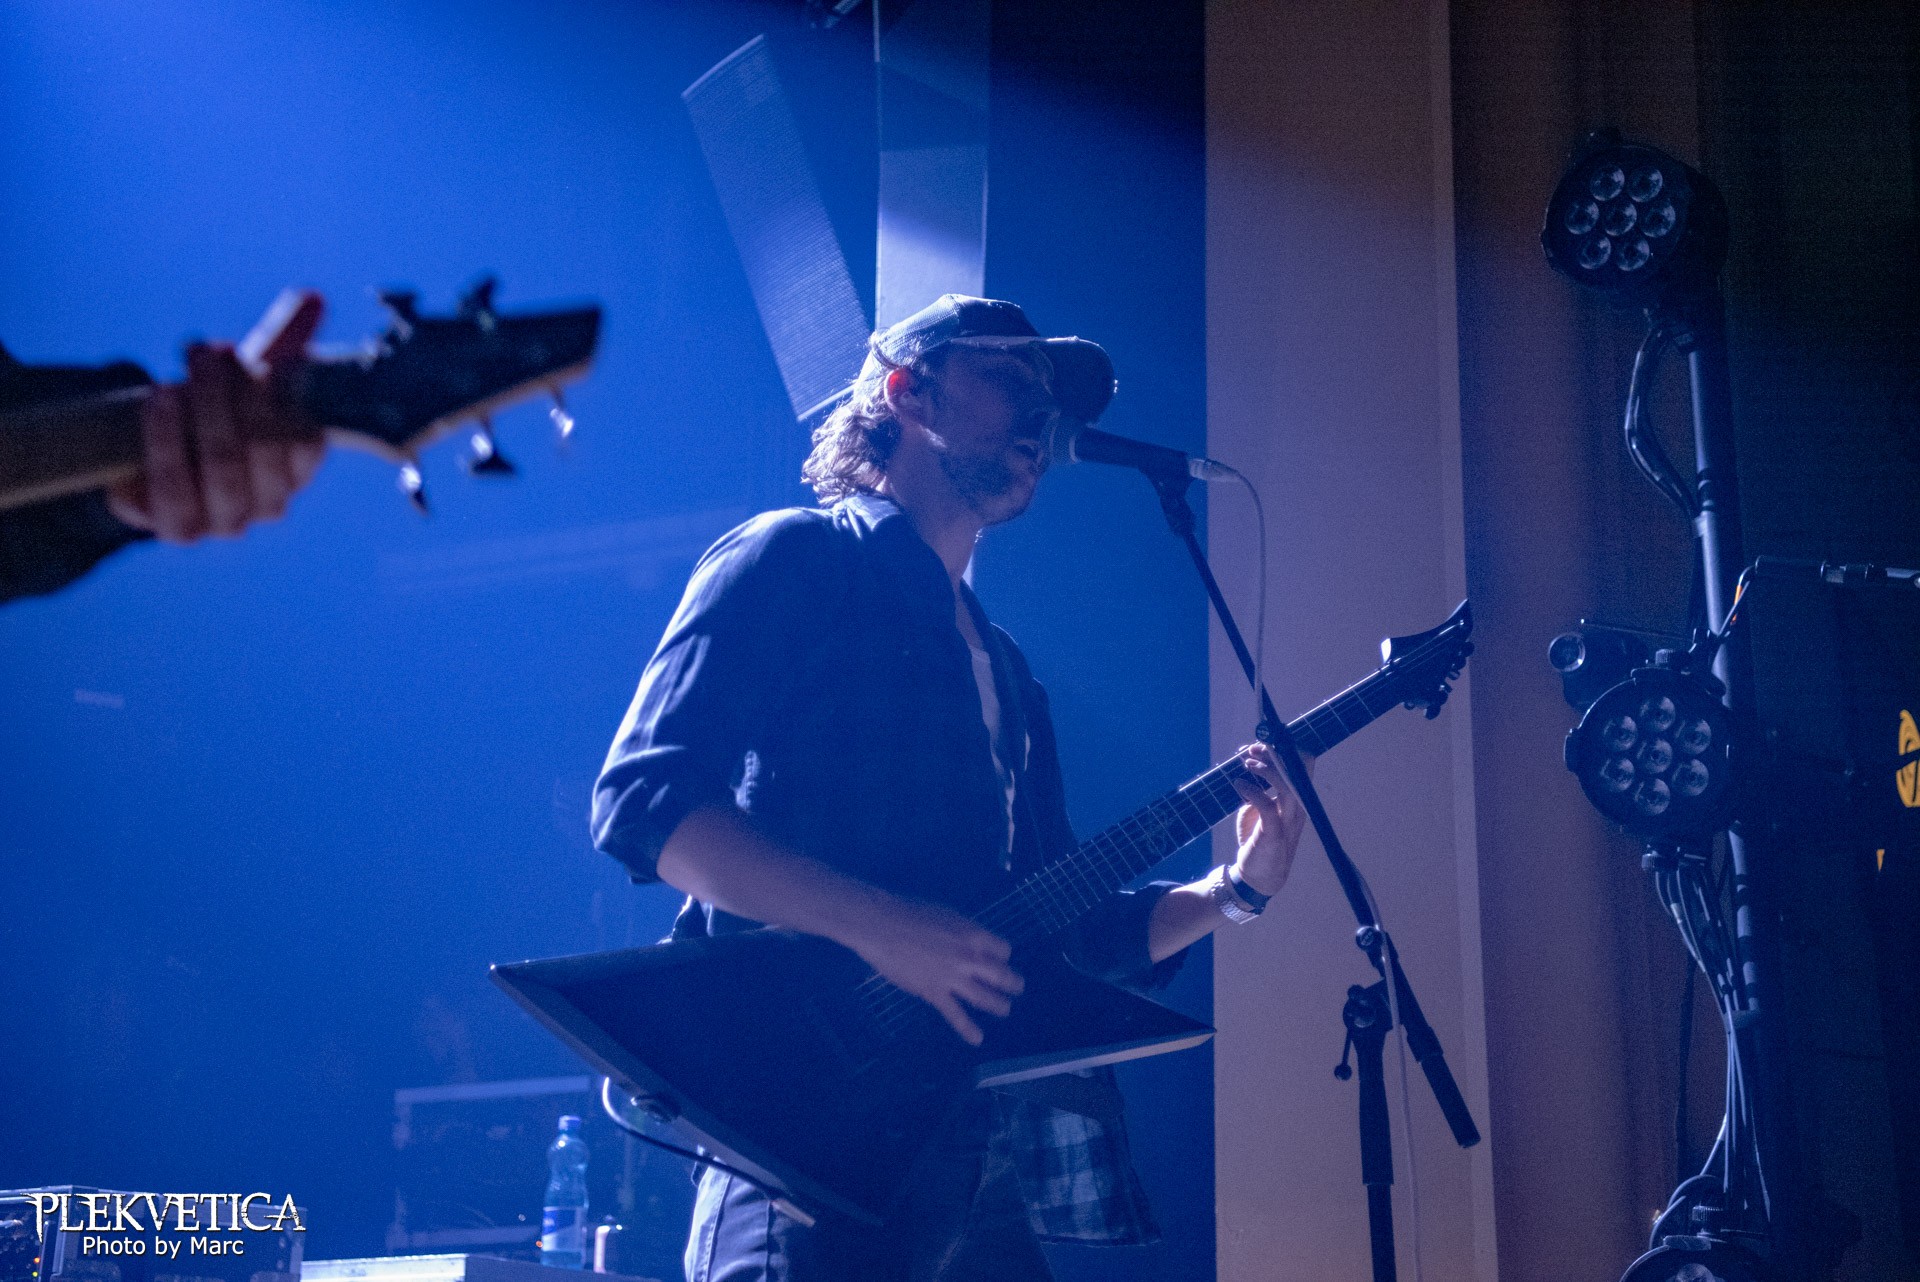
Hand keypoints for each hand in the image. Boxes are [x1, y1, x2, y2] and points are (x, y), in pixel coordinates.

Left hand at [108, 290, 326, 541]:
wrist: (147, 453)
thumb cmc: (209, 413)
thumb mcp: (244, 378)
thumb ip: (281, 342)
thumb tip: (313, 297)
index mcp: (297, 469)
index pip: (306, 436)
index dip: (281, 393)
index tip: (256, 357)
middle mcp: (272, 503)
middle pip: (264, 447)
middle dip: (236, 394)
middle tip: (209, 352)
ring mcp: (227, 522)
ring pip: (224, 469)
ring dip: (202, 415)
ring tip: (179, 377)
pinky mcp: (179, 529)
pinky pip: (174, 490)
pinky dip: (166, 443)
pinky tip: (160, 403)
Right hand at [847, 895, 1023, 1046]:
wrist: (882, 926)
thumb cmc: (908, 912)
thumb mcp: (945, 914)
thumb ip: (959, 931)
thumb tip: (964, 940)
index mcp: (972, 934)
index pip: (1002, 950)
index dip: (1001, 955)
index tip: (997, 959)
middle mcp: (968, 957)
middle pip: (1001, 975)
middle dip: (1012, 983)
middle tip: (1017, 988)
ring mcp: (952, 977)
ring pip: (984, 997)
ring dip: (999, 1005)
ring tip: (1005, 1009)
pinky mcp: (934, 993)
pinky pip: (955, 1014)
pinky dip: (967, 1028)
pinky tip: (977, 1039)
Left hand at [1230, 741, 1310, 898]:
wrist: (1258, 876)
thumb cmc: (1259, 839)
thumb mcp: (1259, 809)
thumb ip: (1259, 788)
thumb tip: (1248, 761)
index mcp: (1296, 802)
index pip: (1302, 769)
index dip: (1285, 751)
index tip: (1262, 744)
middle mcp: (1296, 809)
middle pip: (1296, 773)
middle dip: (1276, 755)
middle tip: (1253, 748)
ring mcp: (1287, 822)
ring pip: (1286, 787)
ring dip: (1267, 771)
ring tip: (1247, 762)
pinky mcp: (1274, 834)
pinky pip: (1267, 807)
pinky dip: (1253, 792)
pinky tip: (1239, 784)